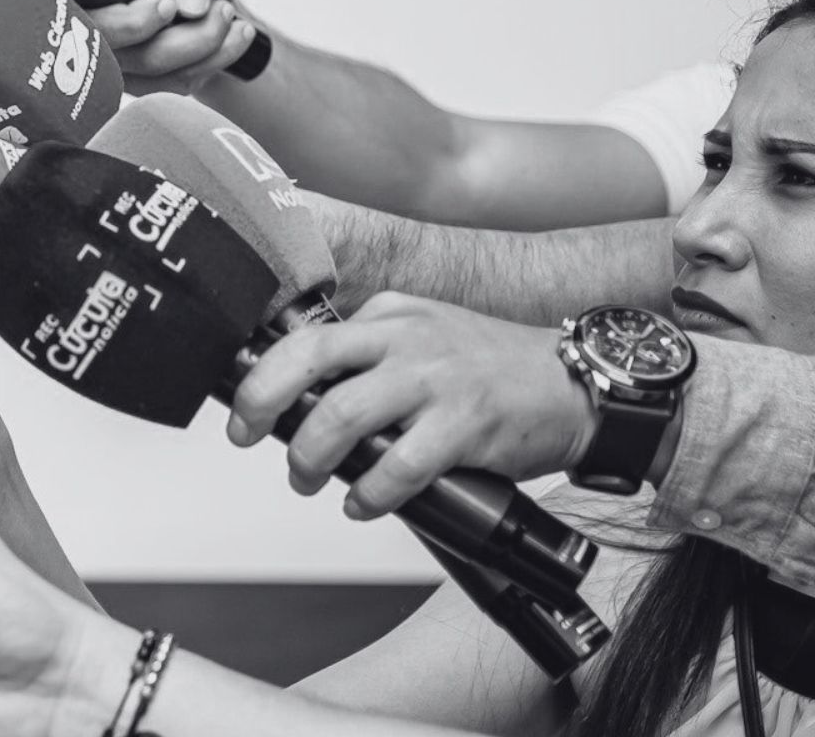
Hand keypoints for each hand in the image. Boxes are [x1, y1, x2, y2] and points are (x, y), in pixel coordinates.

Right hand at [88, 0, 259, 93]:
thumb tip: (191, 3)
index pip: (79, 11)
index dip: (121, 19)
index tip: (168, 5)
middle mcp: (92, 24)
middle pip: (117, 51)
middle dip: (177, 34)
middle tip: (220, 8)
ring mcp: (112, 60)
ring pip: (149, 70)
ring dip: (203, 46)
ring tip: (229, 13)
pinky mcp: (139, 82)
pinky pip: (170, 85)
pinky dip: (209, 63)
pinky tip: (231, 38)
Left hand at [225, 292, 594, 518]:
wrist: (576, 385)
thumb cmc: (492, 370)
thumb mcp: (423, 336)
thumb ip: (369, 355)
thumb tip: (304, 398)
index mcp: (389, 315)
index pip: (304, 337)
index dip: (260, 376)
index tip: (242, 410)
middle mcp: (407, 338)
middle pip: (307, 362)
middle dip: (262, 404)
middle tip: (249, 436)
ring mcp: (435, 379)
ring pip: (342, 416)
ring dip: (310, 458)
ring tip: (307, 479)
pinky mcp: (466, 424)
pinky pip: (399, 465)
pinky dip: (370, 493)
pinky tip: (362, 503)